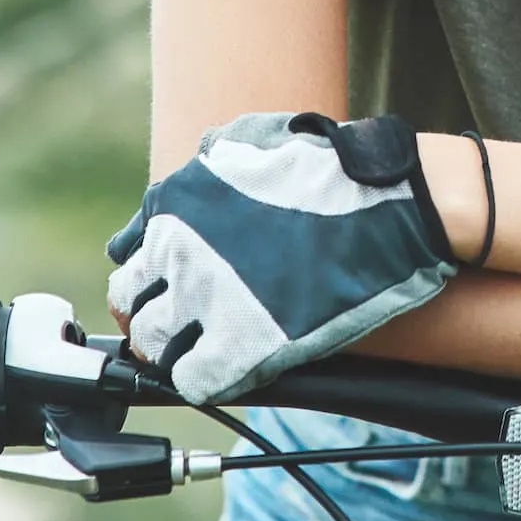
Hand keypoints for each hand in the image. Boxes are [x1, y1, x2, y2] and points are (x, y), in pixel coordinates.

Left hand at [104, 112, 458, 404]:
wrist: (391, 200)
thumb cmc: (329, 165)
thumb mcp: (251, 139)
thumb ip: (204, 163)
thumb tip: (177, 188)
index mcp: (174, 210)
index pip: (129, 269)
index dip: (154, 286)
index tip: (176, 293)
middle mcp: (177, 255)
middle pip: (136, 311)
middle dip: (160, 319)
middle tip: (194, 325)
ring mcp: (205, 301)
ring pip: (157, 349)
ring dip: (180, 351)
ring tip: (215, 347)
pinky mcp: (240, 344)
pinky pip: (194, 381)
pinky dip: (206, 378)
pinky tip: (232, 366)